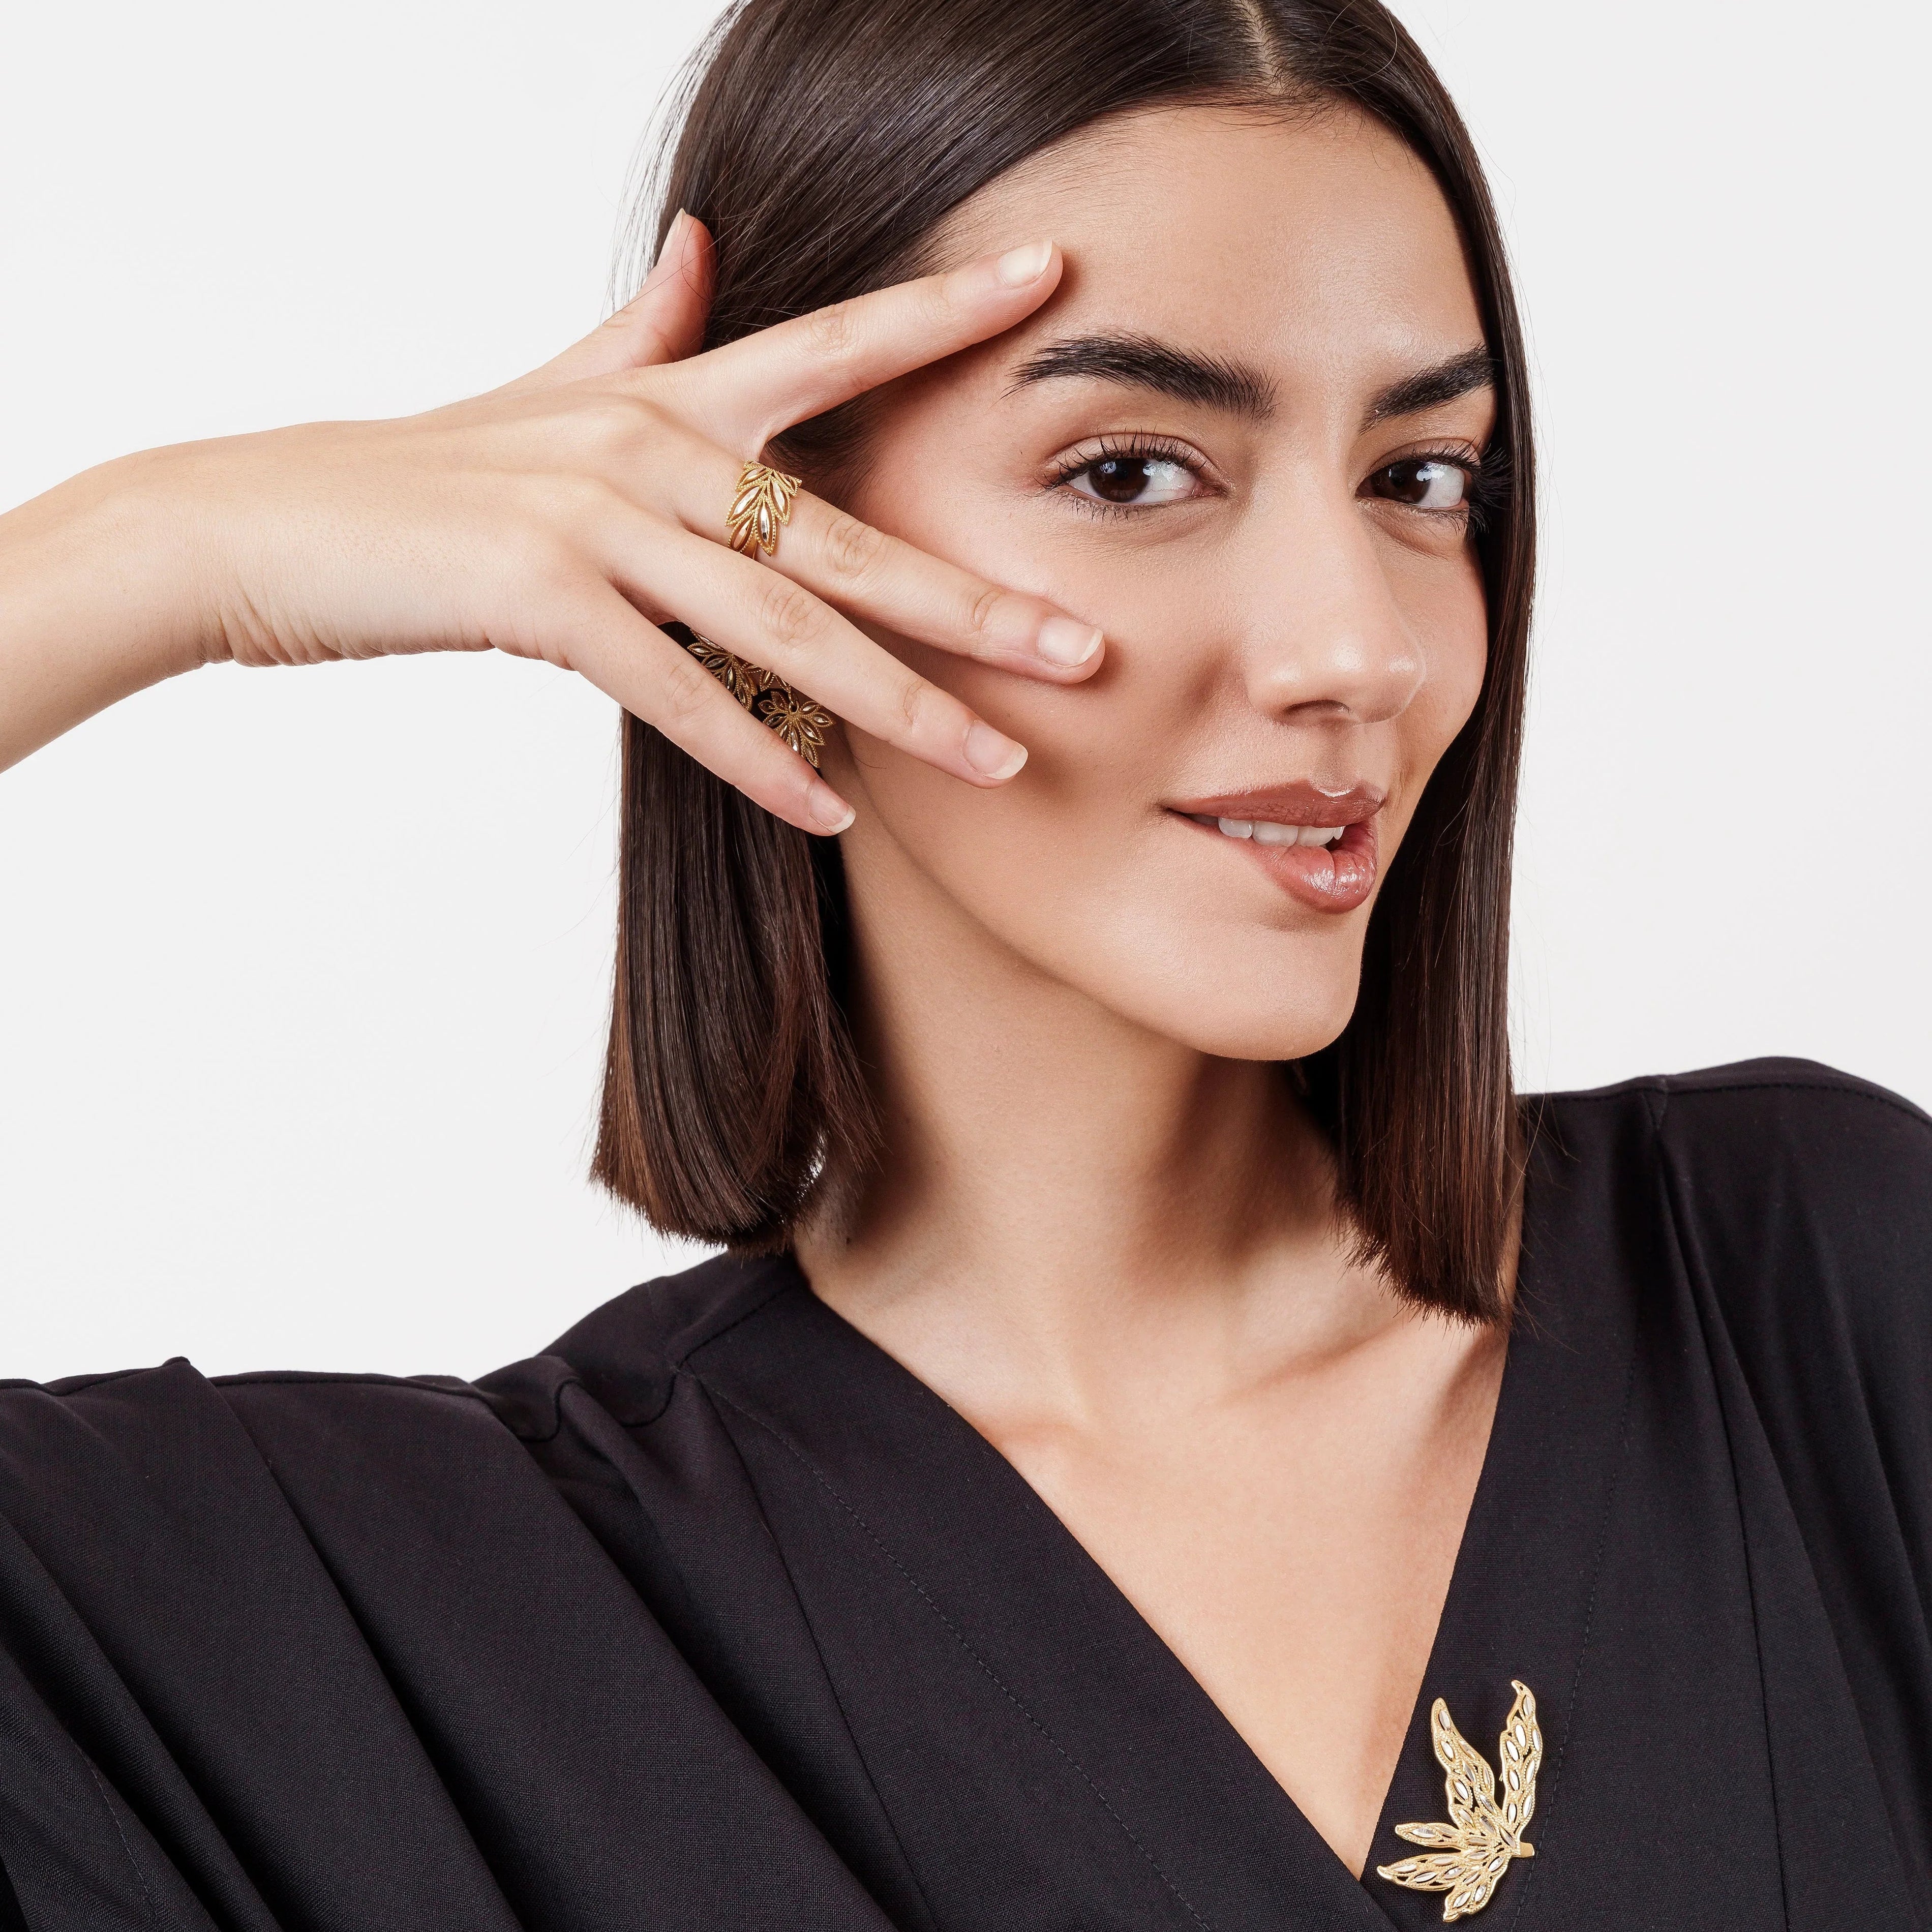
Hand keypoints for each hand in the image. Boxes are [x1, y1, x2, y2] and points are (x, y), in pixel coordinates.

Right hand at [0, 215, 1103, 831]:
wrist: (265, 524)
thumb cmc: (424, 478)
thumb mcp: (547, 389)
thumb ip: (642, 330)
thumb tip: (701, 244)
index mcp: (663, 391)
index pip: (832, 344)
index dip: (944, 308)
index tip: (1054, 281)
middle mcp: (646, 444)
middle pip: (846, 533)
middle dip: (974, 600)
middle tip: (1087, 652)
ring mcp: (595, 519)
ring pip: (782, 625)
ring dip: (898, 706)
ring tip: (999, 765)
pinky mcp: (540, 598)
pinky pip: (678, 692)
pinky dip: (758, 757)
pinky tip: (835, 814)